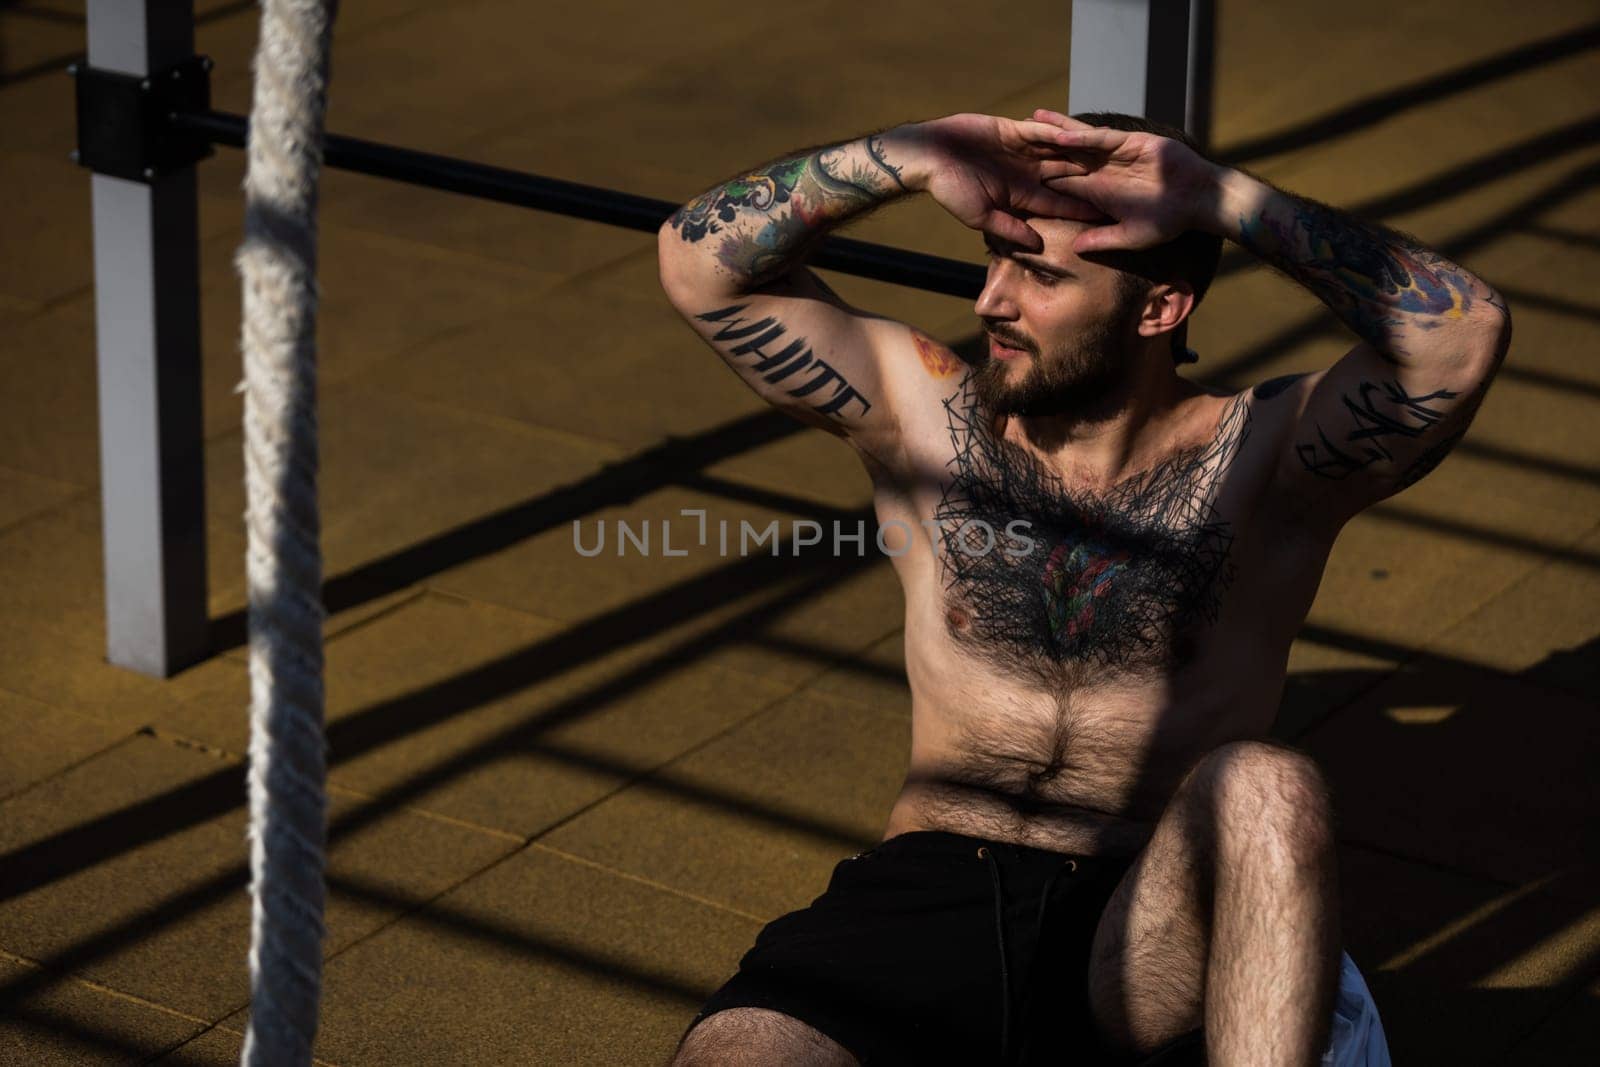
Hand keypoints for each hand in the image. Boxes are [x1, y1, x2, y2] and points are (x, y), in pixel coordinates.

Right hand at [897, 113, 1109, 250]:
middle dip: (1090, 179)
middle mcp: (1027, 173)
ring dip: (1082, 152)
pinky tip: (1081, 133)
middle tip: (1119, 182)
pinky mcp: (1014, 129)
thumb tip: (1036, 245)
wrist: (930, 157)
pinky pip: (1042, 130)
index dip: (1080, 209)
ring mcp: (1022, 151)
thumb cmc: (950, 191)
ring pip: (1060, 152)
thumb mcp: (981, 217)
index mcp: (1021, 196)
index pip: (1058, 204)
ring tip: (1109, 153)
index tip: (1104, 216)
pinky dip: (1060, 132)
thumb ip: (1010, 229)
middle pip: (1066, 177)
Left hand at [1028, 109, 1220, 253]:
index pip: (1062, 185)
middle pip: (1062, 157)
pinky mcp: (1129, 143)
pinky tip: (1059, 134)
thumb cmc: (1169, 220)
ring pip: (1077, 141)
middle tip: (1008, 141)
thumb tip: (1074, 250)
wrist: (1198, 198)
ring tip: (1026, 121)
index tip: (1011, 177)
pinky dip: (1081, 136)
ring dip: (1053, 131)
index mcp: (1098, 193)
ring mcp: (1114, 155)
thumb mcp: (1131, 236)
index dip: (1038, 180)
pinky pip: (1101, 138)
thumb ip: (1103, 241)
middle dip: (1038, 149)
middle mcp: (1102, 171)